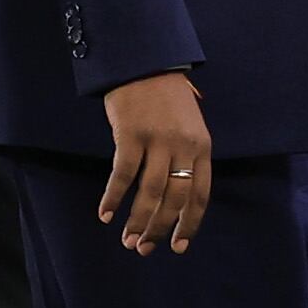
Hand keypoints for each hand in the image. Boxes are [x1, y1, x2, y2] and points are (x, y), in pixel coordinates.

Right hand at [102, 70, 211, 254]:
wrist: (142, 58)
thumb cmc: (164, 92)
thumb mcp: (189, 122)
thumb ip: (187, 152)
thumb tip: (178, 188)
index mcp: (202, 147)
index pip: (200, 196)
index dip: (189, 225)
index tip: (178, 246)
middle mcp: (183, 147)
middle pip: (175, 200)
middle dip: (160, 229)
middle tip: (144, 248)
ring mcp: (157, 141)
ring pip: (150, 192)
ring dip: (137, 220)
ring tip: (127, 239)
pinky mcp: (130, 133)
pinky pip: (122, 173)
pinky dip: (113, 196)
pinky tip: (105, 212)